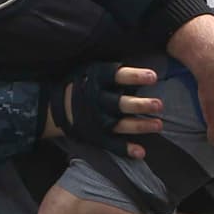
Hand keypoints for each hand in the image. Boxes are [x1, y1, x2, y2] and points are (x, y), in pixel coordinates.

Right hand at [44, 63, 161, 158]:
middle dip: (140, 105)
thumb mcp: (90, 69)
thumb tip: (142, 61)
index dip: (135, 76)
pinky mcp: (95, 135)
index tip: (153, 77)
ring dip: (140, 126)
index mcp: (96, 80)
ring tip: (159, 125)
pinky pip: (111, 144)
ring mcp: (96, 120)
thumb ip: (112, 70)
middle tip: (159, 105)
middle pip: (121, 104)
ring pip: (120, 124)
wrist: (53, 105)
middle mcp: (97, 100)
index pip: (117, 76)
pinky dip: (125, 149)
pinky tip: (140, 152)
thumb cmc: (81, 82)